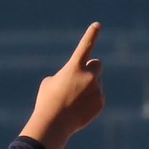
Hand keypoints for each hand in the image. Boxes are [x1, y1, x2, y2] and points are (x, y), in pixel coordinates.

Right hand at [21, 23, 104, 148]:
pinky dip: (91, 101)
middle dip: (92, 69)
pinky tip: (79, 109)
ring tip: (74, 101)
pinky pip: (98, 97)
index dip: (91, 34)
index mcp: (74, 67)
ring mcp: (96, 89)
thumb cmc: (48, 101)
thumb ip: (66, 76)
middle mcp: (88, 76)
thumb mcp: (50, 83)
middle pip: (97, 65)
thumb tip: (76, 81)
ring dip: (88, 88)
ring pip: (96, 83)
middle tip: (82, 78)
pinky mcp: (100, 102)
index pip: (85, 46)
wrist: (54, 123)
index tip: (97, 24)